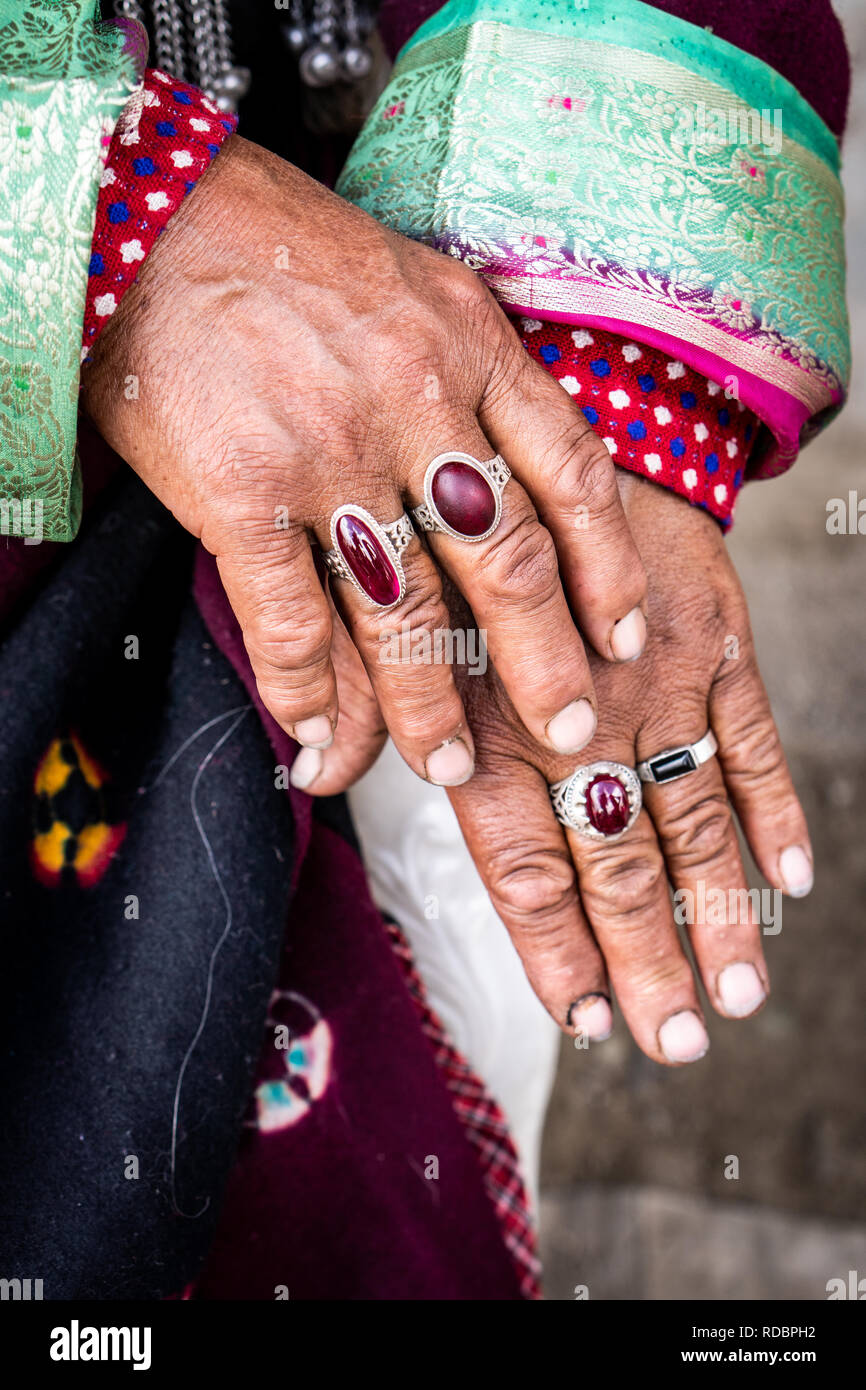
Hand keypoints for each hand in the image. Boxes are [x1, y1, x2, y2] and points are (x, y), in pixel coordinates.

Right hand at [81, 135, 646, 787]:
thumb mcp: (416, 288)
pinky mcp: (241, 491)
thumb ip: (472, 379)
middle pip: (505, 562)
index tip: (625, 638)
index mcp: (469, 347)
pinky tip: (318, 740)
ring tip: (444, 767)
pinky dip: (308, 693)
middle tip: (568, 739)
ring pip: (404, 610)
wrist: (151, 218)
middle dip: (543, 667)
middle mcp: (414, 403)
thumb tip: (505, 484)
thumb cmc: (287, 253)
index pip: (572, 474)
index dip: (609, 568)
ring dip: (428, 707)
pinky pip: (292, 620)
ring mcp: (328, 452)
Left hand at [309, 473, 811, 1063]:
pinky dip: (772, 810)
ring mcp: (661, 679)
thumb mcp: (405, 599)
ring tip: (738, 996)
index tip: (583, 1016)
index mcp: (492, 711)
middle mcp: (580, 710)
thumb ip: (374, 692)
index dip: (555, 945)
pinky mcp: (721, 640)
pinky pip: (753, 740)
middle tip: (674, 1041)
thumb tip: (316, 774)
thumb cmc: (469, 522)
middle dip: (646, 957)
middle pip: (617, 857)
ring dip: (718, 912)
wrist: (576, 411)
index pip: (525, 859)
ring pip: (691, 816)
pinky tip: (789, 881)